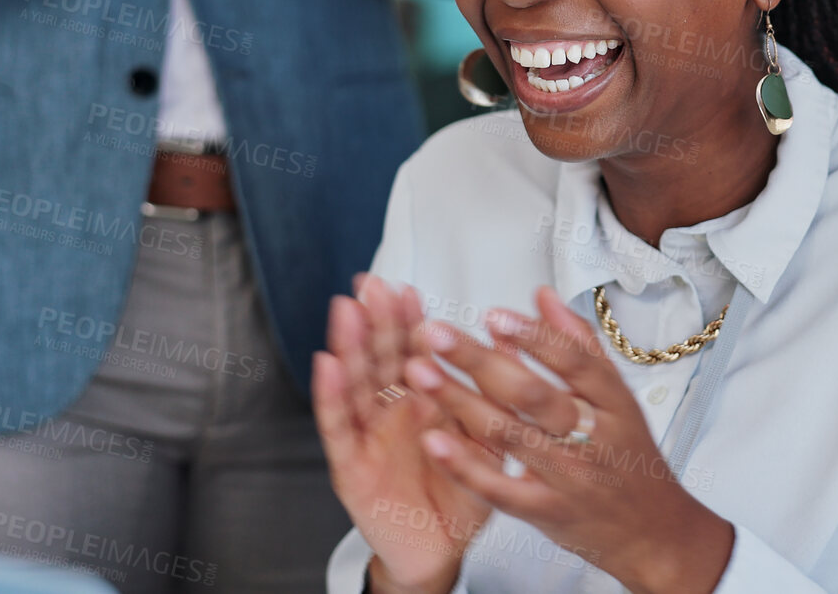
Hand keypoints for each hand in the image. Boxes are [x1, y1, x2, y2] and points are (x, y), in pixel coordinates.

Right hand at [313, 276, 491, 592]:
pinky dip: (331, 395)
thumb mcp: (485, 439)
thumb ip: (493, 392)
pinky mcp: (350, 466)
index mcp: (422, 401)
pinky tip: (328, 365)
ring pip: (354, 384)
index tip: (408, 289)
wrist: (442, 551)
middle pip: (378, 359)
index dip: (407, 320)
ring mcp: (367, 437)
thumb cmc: (459, 495)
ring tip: (348, 310)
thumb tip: (509, 341)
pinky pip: (338, 428)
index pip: (411, 351)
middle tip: (373, 286)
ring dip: (349, 345)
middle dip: (375, 320)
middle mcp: (390, 413)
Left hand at [402, 287, 734, 593]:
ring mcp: (568, 478)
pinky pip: (499, 488)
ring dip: (460, 402)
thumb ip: (579, 345)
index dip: (534, 338)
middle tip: (436, 334)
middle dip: (480, 361)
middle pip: (534, 396)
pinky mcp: (545, 511)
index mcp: (614, 403)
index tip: (494, 315)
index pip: (575, 362)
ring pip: (509, 436)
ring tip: (421, 373)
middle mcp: (592, 438)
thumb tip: (543, 296)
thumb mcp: (619, 397)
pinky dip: (465, 464)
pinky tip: (434, 439)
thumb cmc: (629, 457)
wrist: (650, 531)